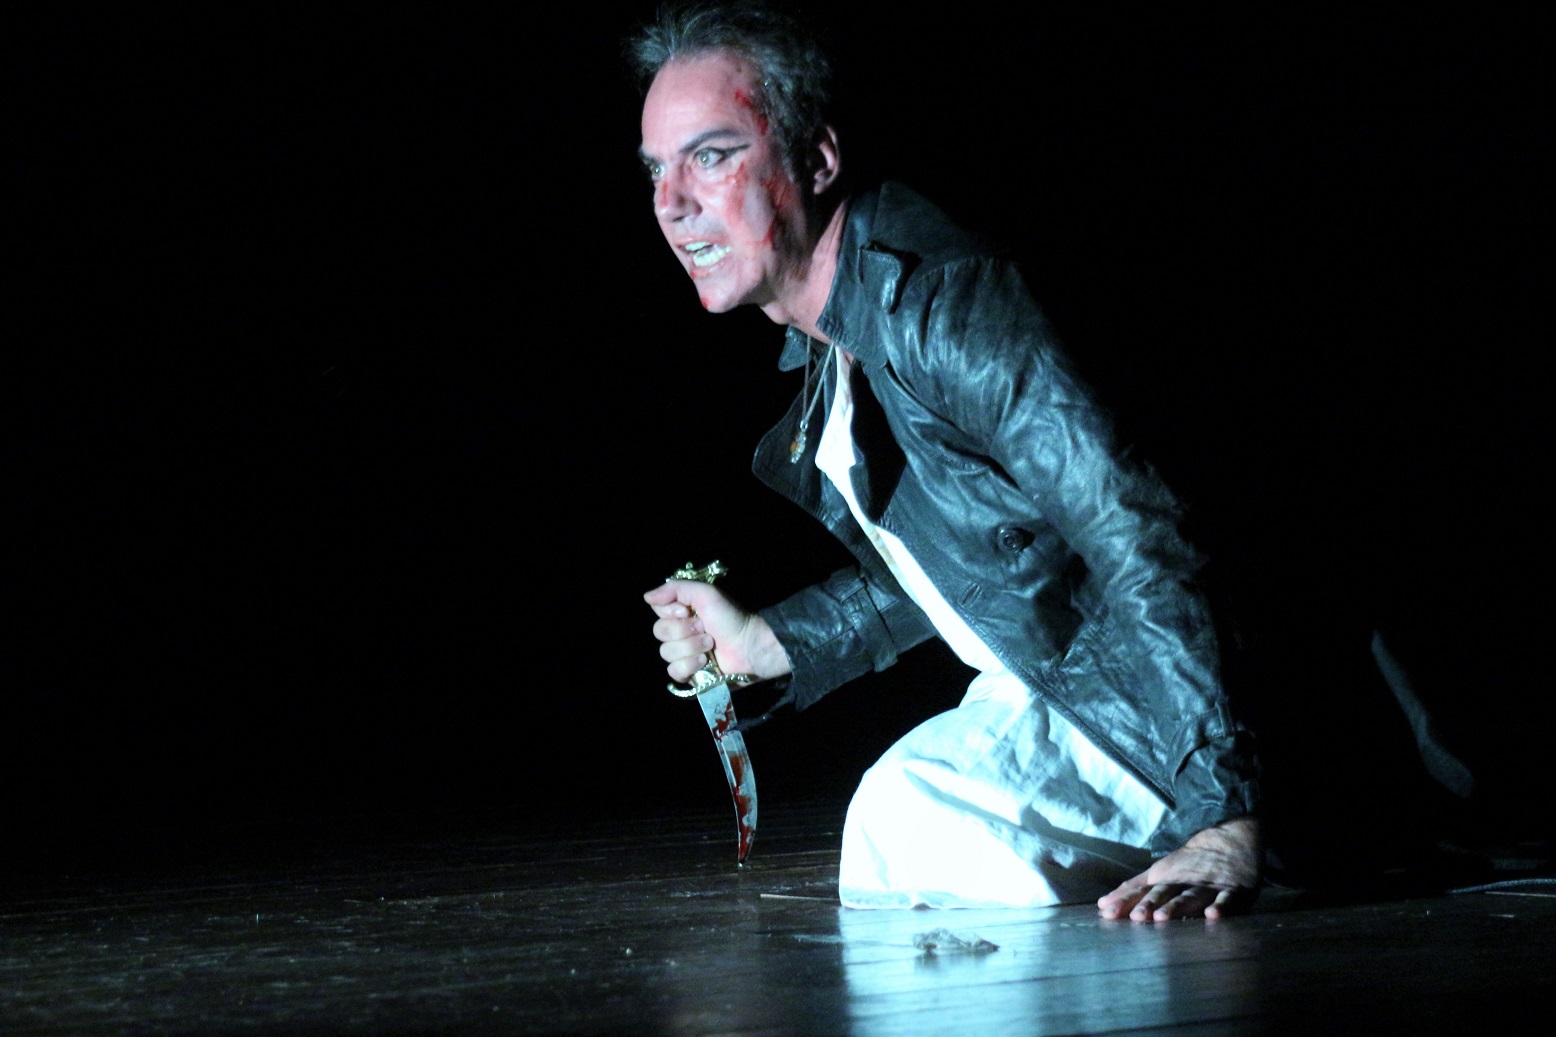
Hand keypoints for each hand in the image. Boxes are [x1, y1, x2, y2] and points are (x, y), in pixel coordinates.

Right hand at [644, 579, 790, 686]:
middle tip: (705, 629)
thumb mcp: (706, 593)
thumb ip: (676, 589)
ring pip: (666, 652)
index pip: (657, 610)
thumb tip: (646, 596)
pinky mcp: (690, 674)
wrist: (750, 645)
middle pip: (660, 631)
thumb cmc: (731, 617)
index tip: (686, 611)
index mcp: (682, 613)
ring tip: (710, 646)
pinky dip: (689, 666)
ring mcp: (684, 654)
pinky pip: (674, 671)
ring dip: (690, 647)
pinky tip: (705, 662)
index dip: (670, 612)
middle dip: (684, 630)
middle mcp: (680, 632)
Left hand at [1097, 816, 1262, 920]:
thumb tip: (1101, 906)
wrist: (1228, 839)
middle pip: (1164, 893)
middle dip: (1149, 904)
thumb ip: (1133, 891)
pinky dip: (1221, 906)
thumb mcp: (1158, 874)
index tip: (1107, 913)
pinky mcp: (1232, 890)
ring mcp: (1208, 886)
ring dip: (1177, 907)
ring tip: (1162, 918)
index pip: (1141, 891)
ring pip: (1191, 896)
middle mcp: (1183, 882)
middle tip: (1136, 917)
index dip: (1125, 901)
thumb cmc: (1188, 865)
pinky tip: (1212, 915)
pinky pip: (1227, 899)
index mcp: (1165, 879)